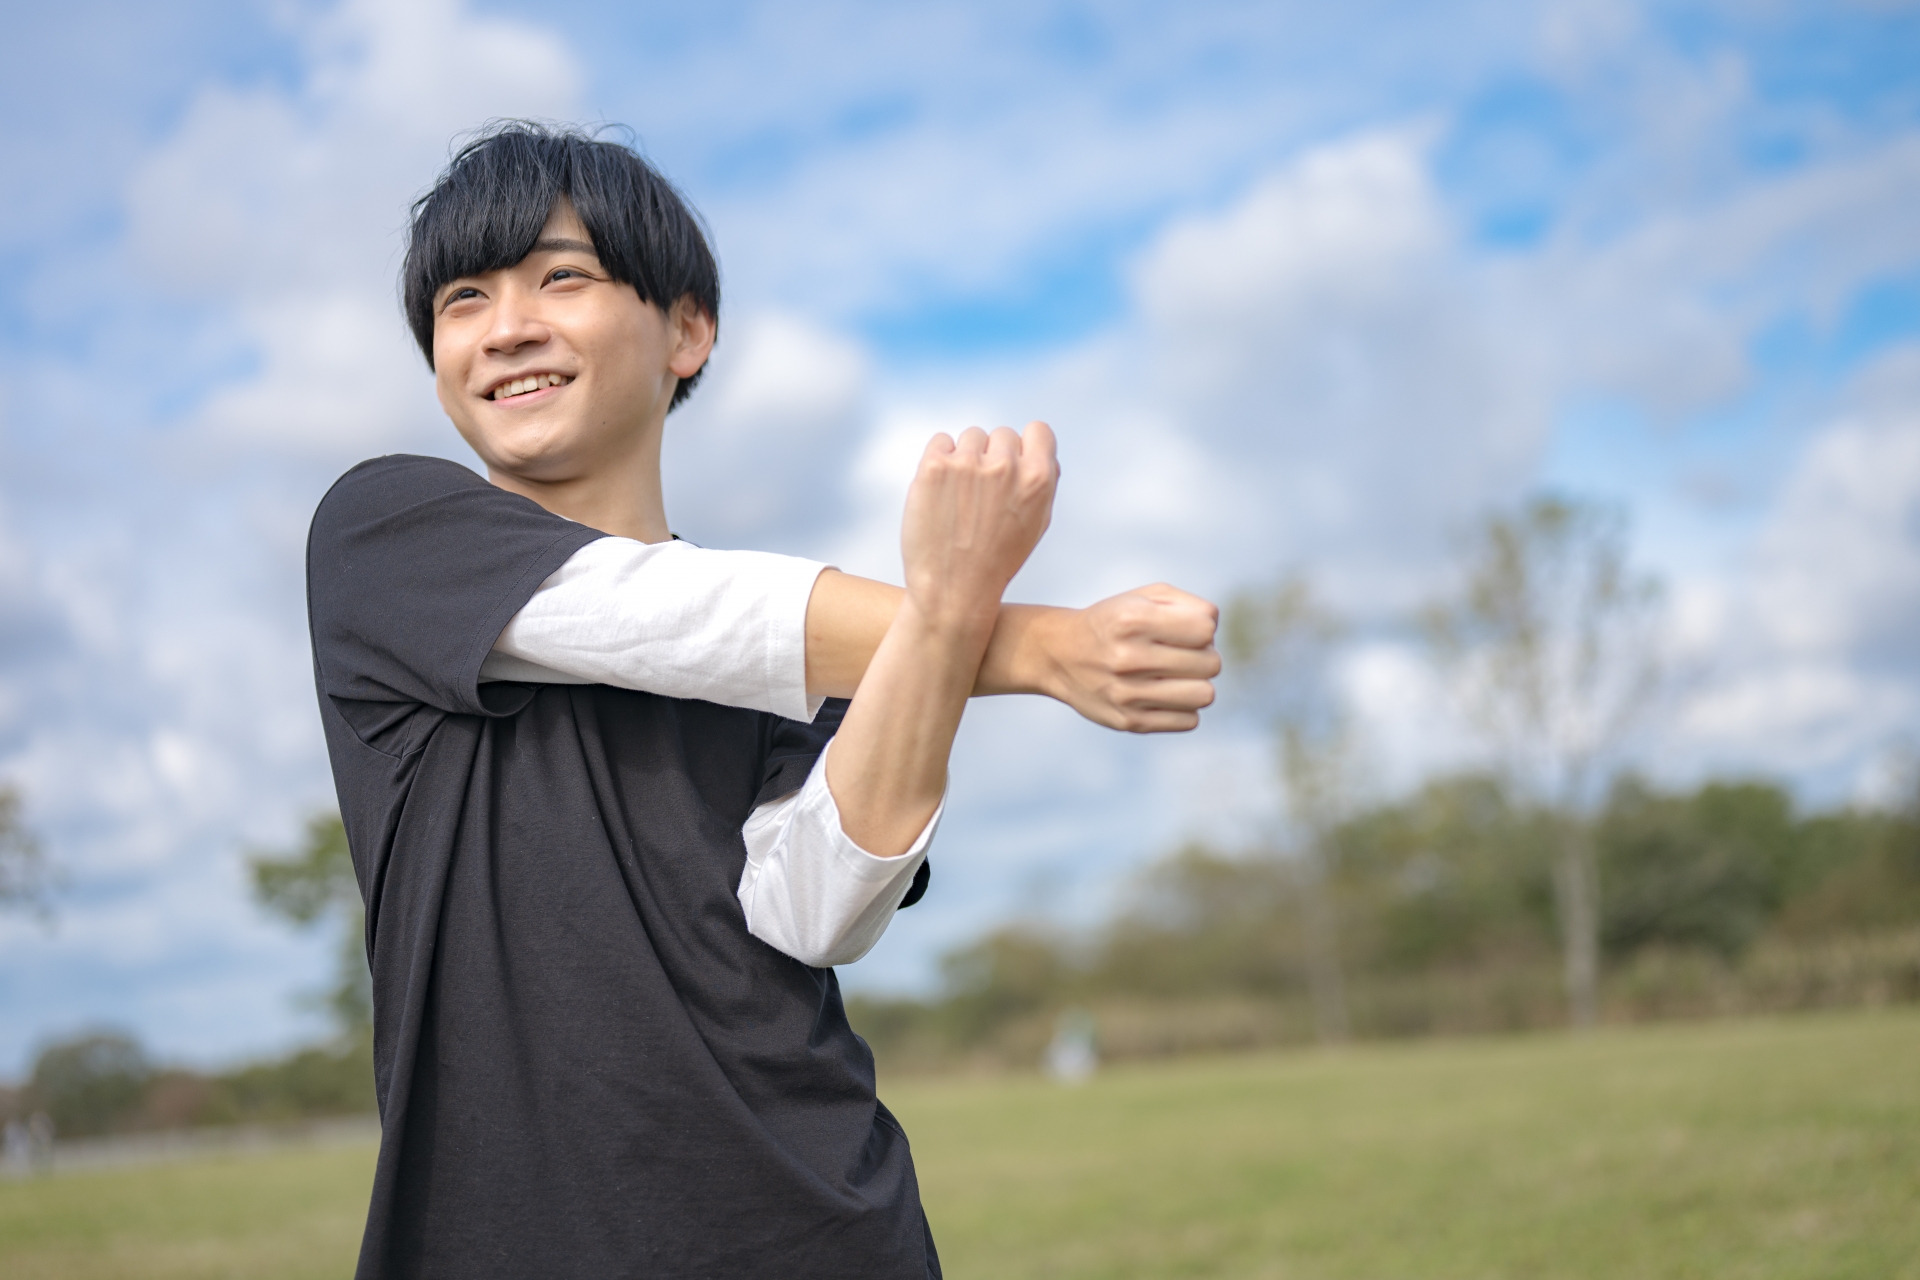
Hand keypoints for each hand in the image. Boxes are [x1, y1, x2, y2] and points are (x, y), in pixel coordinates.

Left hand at [900, 421, 1059, 635]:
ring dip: (965, 459)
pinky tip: (940, 491)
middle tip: (982, 494)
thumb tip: (1042, 451)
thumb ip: (1044, 483)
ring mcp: (968, 464)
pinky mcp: (934, 466)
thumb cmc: (997, 561)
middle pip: (1002, 435)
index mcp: (1038, 478)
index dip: (1026, 446)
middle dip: (993, 456)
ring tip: (960, 498)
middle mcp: (1005, 466)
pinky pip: (940, 442)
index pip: (1038, 430)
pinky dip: (940, 460)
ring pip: (970, 437)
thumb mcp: (1037, 524)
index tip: (1014, 464)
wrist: (953, 591)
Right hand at [1039, 585, 1220, 731]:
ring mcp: (1127, 694)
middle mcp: (1128, 657)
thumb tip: (1214, 632)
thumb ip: (1187, 604)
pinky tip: (1164, 695)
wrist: (1059, 655)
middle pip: (1210, 663)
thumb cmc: (1113, 622)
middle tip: (1180, 654)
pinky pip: (1189, 721)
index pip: (1205, 628)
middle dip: (1203, 656)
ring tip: (1176, 676)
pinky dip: (1184, 708)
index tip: (1183, 630)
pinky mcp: (1129, 722)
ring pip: (1204, 695)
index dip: (1202, 628)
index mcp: (1132, 619)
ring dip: (1197, 684)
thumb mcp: (1142, 596)